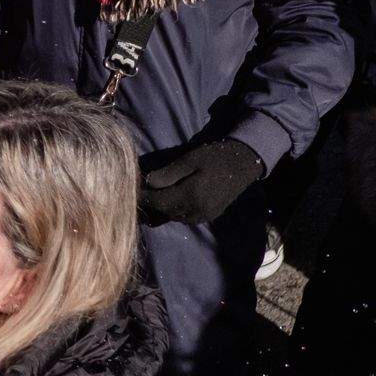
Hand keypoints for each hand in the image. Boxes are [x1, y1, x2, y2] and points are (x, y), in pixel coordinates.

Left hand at [140, 138, 265, 224]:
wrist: (244, 163)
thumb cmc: (215, 157)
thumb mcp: (188, 160)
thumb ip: (168, 174)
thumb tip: (148, 182)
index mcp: (191, 195)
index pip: (158, 202)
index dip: (144, 198)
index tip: (132, 191)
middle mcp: (197, 210)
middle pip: (165, 212)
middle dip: (151, 204)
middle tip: (138, 195)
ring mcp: (205, 215)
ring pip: (175, 217)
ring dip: (162, 209)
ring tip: (151, 198)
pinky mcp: (210, 215)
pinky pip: (186, 218)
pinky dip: (175, 212)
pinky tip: (169, 201)